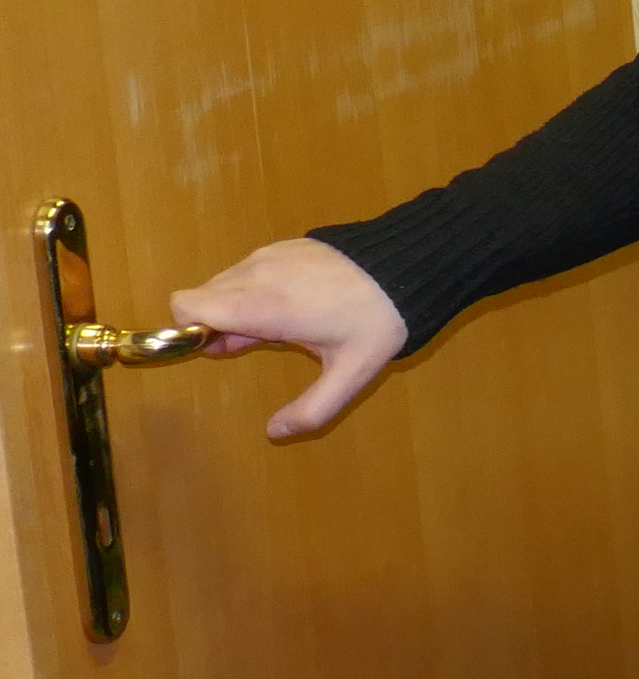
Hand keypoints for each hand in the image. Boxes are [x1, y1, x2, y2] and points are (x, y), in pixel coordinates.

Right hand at [169, 238, 407, 443]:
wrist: (412, 263)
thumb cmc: (379, 321)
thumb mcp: (351, 374)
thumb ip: (312, 409)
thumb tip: (274, 434)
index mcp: (263, 305)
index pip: (186, 305)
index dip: (190, 330)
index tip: (223, 348)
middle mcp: (257, 274)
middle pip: (200, 297)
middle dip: (215, 323)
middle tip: (258, 343)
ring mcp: (270, 254)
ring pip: (223, 281)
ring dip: (235, 306)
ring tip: (280, 326)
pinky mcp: (284, 244)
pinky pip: (248, 268)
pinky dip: (254, 287)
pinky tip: (293, 302)